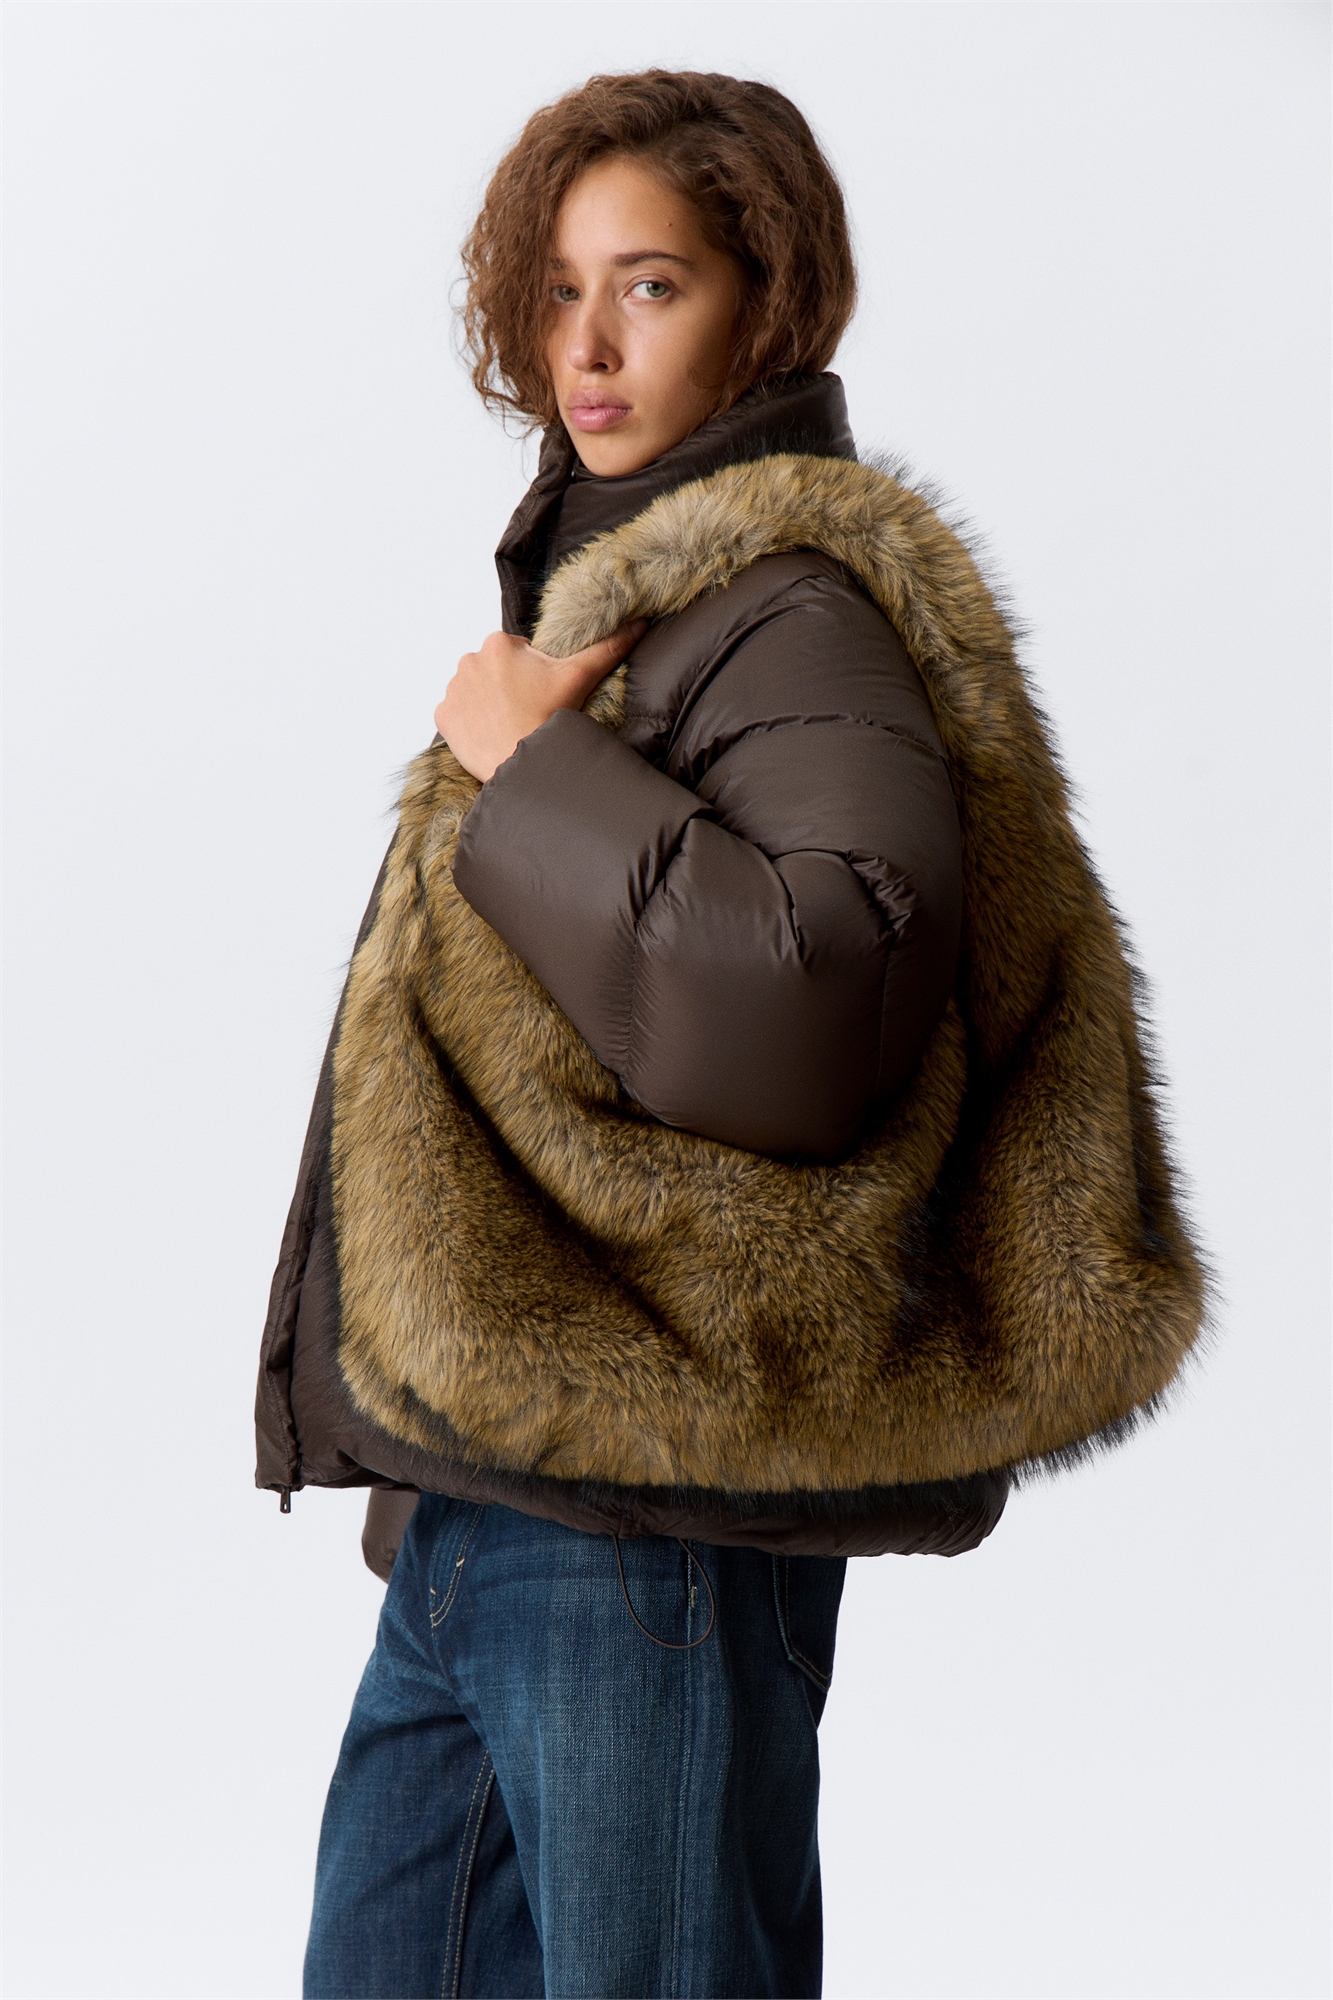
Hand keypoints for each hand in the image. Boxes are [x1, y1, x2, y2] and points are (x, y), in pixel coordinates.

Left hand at [434, 620, 646, 782]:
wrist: (525, 764)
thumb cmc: (551, 718)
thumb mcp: (581, 678)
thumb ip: (609, 647)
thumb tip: (641, 623)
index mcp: (499, 643)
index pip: (515, 653)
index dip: (531, 675)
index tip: (539, 696)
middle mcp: (469, 659)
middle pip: (492, 671)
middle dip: (507, 687)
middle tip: (526, 712)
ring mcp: (452, 689)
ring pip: (474, 691)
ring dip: (487, 704)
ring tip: (509, 724)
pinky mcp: (442, 716)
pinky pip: (455, 714)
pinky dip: (469, 723)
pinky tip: (490, 734)